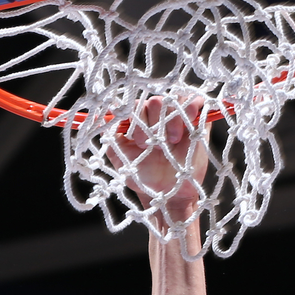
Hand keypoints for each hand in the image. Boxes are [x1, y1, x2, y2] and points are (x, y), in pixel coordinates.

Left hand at [114, 96, 209, 222]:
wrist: (166, 193)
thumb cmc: (143, 176)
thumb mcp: (120, 159)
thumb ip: (111, 138)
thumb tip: (98, 118)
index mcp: (139, 120)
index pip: (135, 105)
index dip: (137, 121)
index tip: (140, 144)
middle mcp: (157, 115)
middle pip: (155, 101)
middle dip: (154, 124)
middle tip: (156, 147)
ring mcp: (177, 116)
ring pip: (173, 100)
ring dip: (171, 120)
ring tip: (172, 141)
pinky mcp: (196, 120)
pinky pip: (195, 101)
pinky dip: (191, 108)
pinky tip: (187, 126)